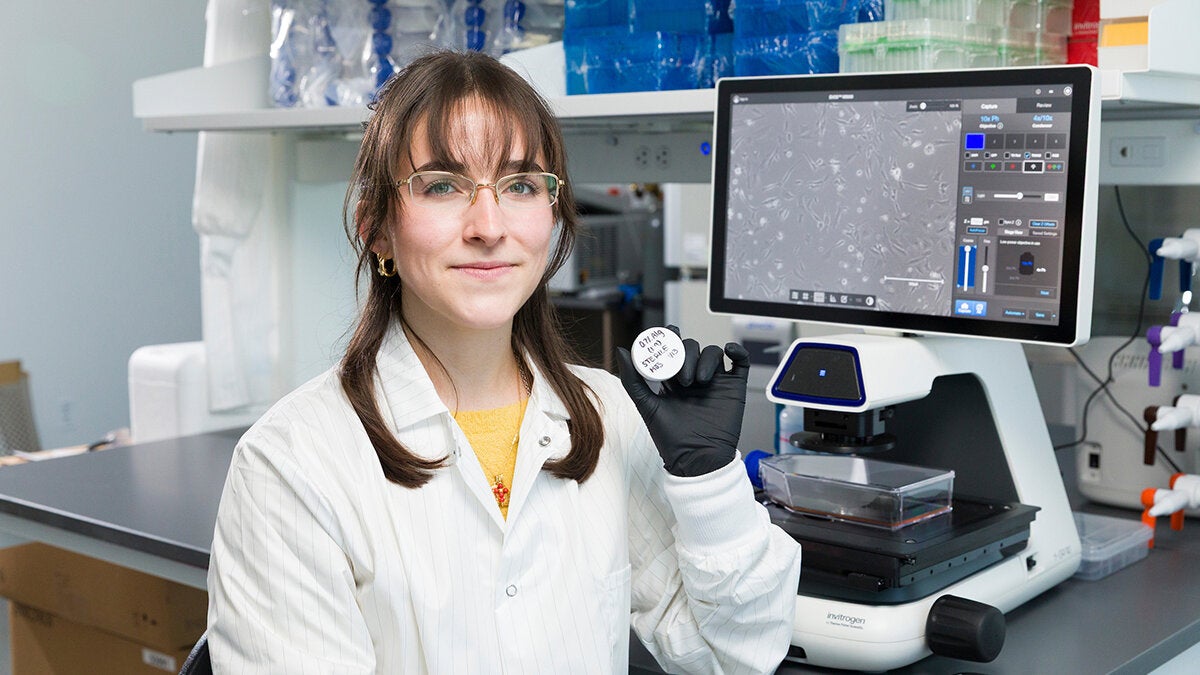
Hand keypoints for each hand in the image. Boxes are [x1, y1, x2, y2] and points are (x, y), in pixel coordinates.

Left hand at [616, 328, 749, 476]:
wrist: (696, 460)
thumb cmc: (670, 439)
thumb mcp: (647, 406)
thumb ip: (633, 379)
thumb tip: (622, 350)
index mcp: (673, 380)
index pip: (673, 350)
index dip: (670, 338)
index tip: (667, 334)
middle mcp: (694, 378)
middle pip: (692, 349)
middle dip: (686, 356)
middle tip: (681, 378)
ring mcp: (715, 382)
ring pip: (713, 353)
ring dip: (706, 359)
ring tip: (698, 380)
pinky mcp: (734, 388)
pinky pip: (741, 363)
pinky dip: (738, 352)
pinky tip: (730, 350)